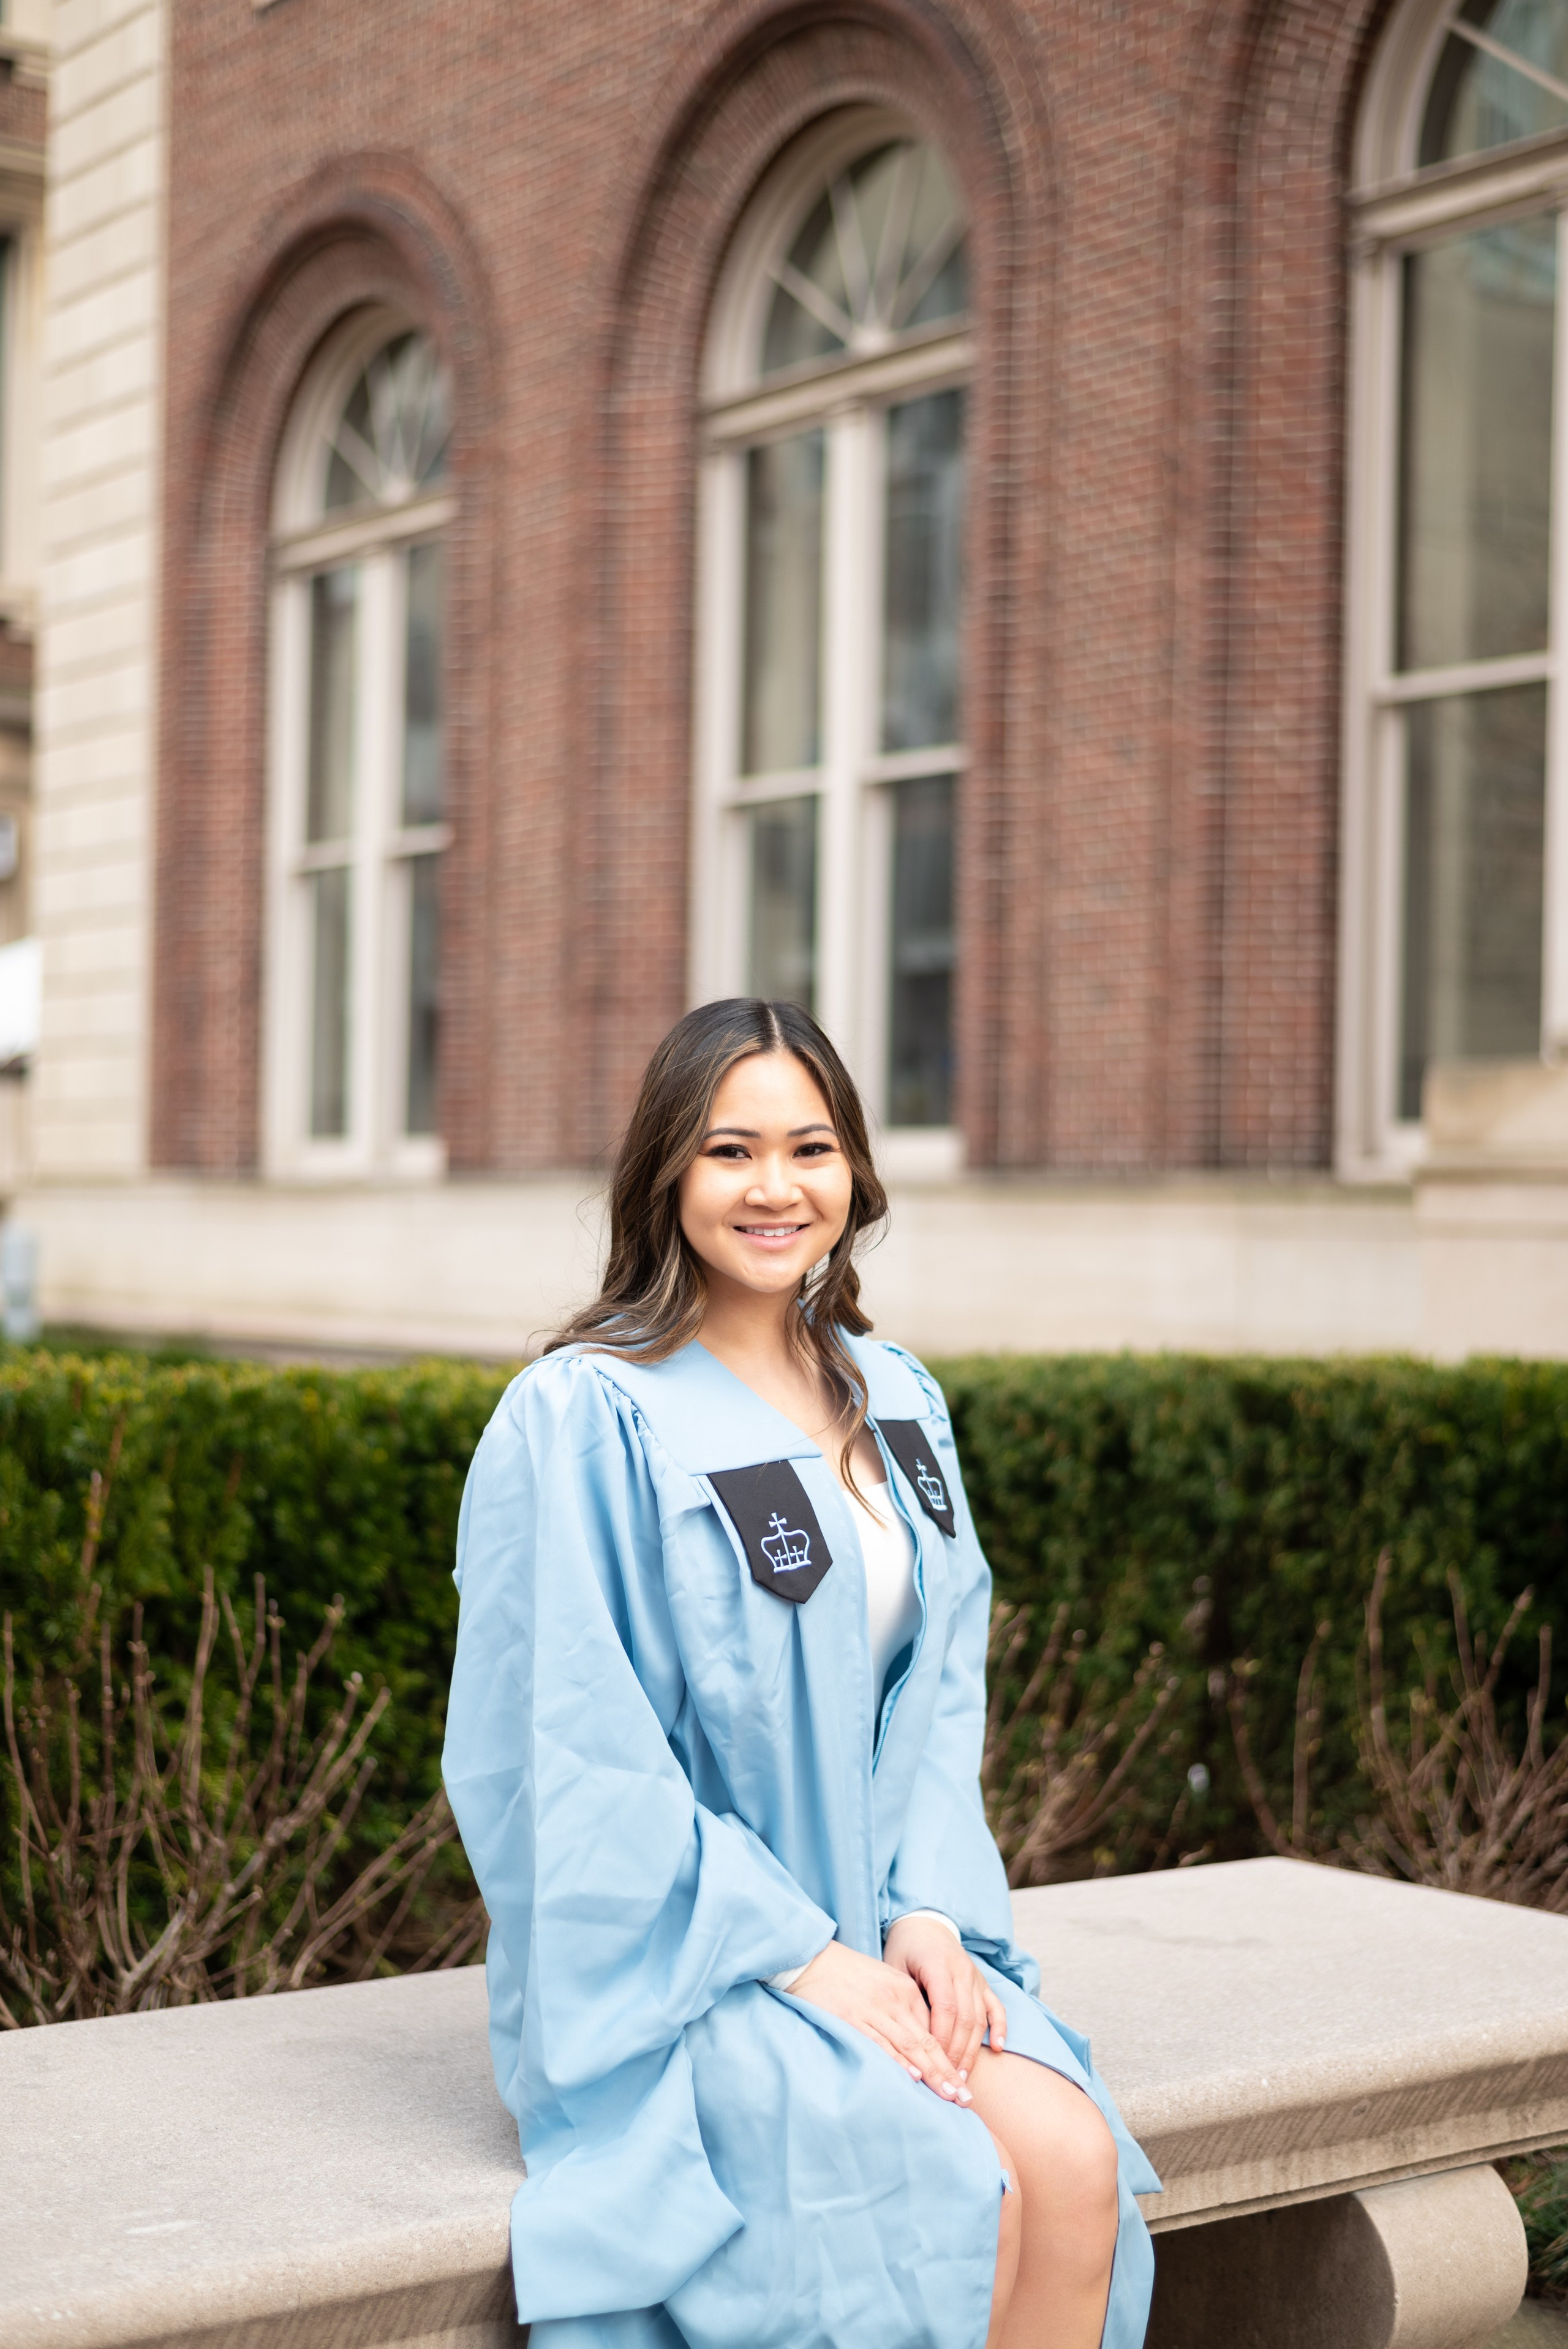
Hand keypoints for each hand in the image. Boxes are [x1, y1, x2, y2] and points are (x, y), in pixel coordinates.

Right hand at [789, 1938, 973, 2103]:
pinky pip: (879, 2042)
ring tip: (949, 2094)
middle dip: (948, 2072)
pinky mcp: (851, 2018)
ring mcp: (874, 2009)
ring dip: (931, 2073)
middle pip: (927, 2042)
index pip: (935, 2031)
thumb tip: (922, 2045)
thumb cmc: (848, 1975)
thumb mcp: (884, 1983)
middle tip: (965, 2099)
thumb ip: (903, 2008)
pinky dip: (896, 2060)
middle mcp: (895, 2000)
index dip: (950, 2060)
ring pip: (909, 2045)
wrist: (811, 1958)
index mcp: (906, 1991)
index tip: (963, 2085)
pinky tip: (911, 2076)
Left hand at [881, 1915, 1007, 2080]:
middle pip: (964, 2018)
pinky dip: (1000, 2027)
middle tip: (948, 2079)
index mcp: (938, 1965)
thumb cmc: (903, 1949)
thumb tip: (910, 2038)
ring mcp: (975, 1976)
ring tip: (963, 2075)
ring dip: (973, 2048)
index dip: (941, 2038)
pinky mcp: (983, 1982)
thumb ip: (905, 1998)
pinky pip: (996, 2006)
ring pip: (979, 2017)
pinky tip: (998, 2048)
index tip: (934, 2063)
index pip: (945, 2007)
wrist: (924, 1923)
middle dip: (957, 2052)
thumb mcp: (895, 1967)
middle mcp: (961, 1970)